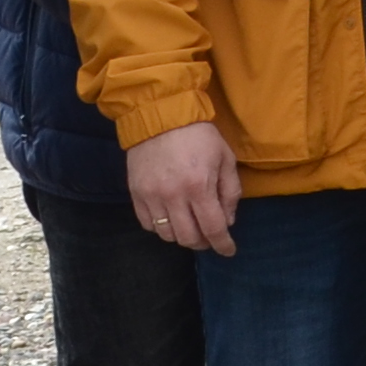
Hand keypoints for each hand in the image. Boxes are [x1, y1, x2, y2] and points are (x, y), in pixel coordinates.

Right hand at [126, 121, 242, 259]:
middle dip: (203, 243)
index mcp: (199, 186)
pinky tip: (171, 218)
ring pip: (167, 235)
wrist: (160, 115)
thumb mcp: (225, 158)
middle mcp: (173, 196)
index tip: (228, 251)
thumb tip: (227, 221)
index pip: (213, 228)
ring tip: (191, 227)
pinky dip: (162, 228)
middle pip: (188, 237)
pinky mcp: (136, 193)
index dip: (222, 244)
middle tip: (210, 237)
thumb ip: (230, 191)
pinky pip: (148, 224)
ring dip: (182, 236)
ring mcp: (151, 196)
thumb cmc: (199, 135)